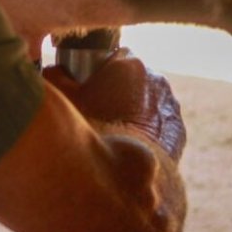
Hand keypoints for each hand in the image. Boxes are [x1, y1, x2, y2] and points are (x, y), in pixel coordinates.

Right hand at [43, 50, 185, 161]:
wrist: (123, 175)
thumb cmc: (90, 131)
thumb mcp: (63, 99)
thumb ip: (56, 75)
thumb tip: (54, 69)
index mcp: (129, 65)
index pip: (114, 55)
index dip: (100, 71)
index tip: (89, 87)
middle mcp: (154, 79)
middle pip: (132, 78)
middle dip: (117, 90)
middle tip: (98, 111)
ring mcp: (169, 105)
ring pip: (147, 101)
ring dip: (134, 109)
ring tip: (114, 132)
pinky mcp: (177, 130)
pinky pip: (159, 124)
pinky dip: (147, 131)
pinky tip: (131, 146)